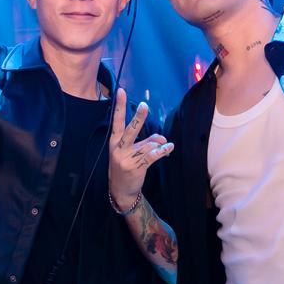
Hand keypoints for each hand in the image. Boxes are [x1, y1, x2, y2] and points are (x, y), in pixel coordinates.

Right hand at [109, 88, 172, 211]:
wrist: (120, 191)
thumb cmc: (125, 167)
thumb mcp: (129, 153)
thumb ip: (144, 142)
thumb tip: (161, 138)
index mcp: (114, 142)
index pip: (116, 121)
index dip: (119, 106)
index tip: (120, 91)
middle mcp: (119, 149)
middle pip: (130, 129)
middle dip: (138, 117)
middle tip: (144, 105)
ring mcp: (127, 159)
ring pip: (147, 144)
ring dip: (159, 143)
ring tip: (165, 144)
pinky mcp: (136, 167)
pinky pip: (152, 155)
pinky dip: (163, 150)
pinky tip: (169, 147)